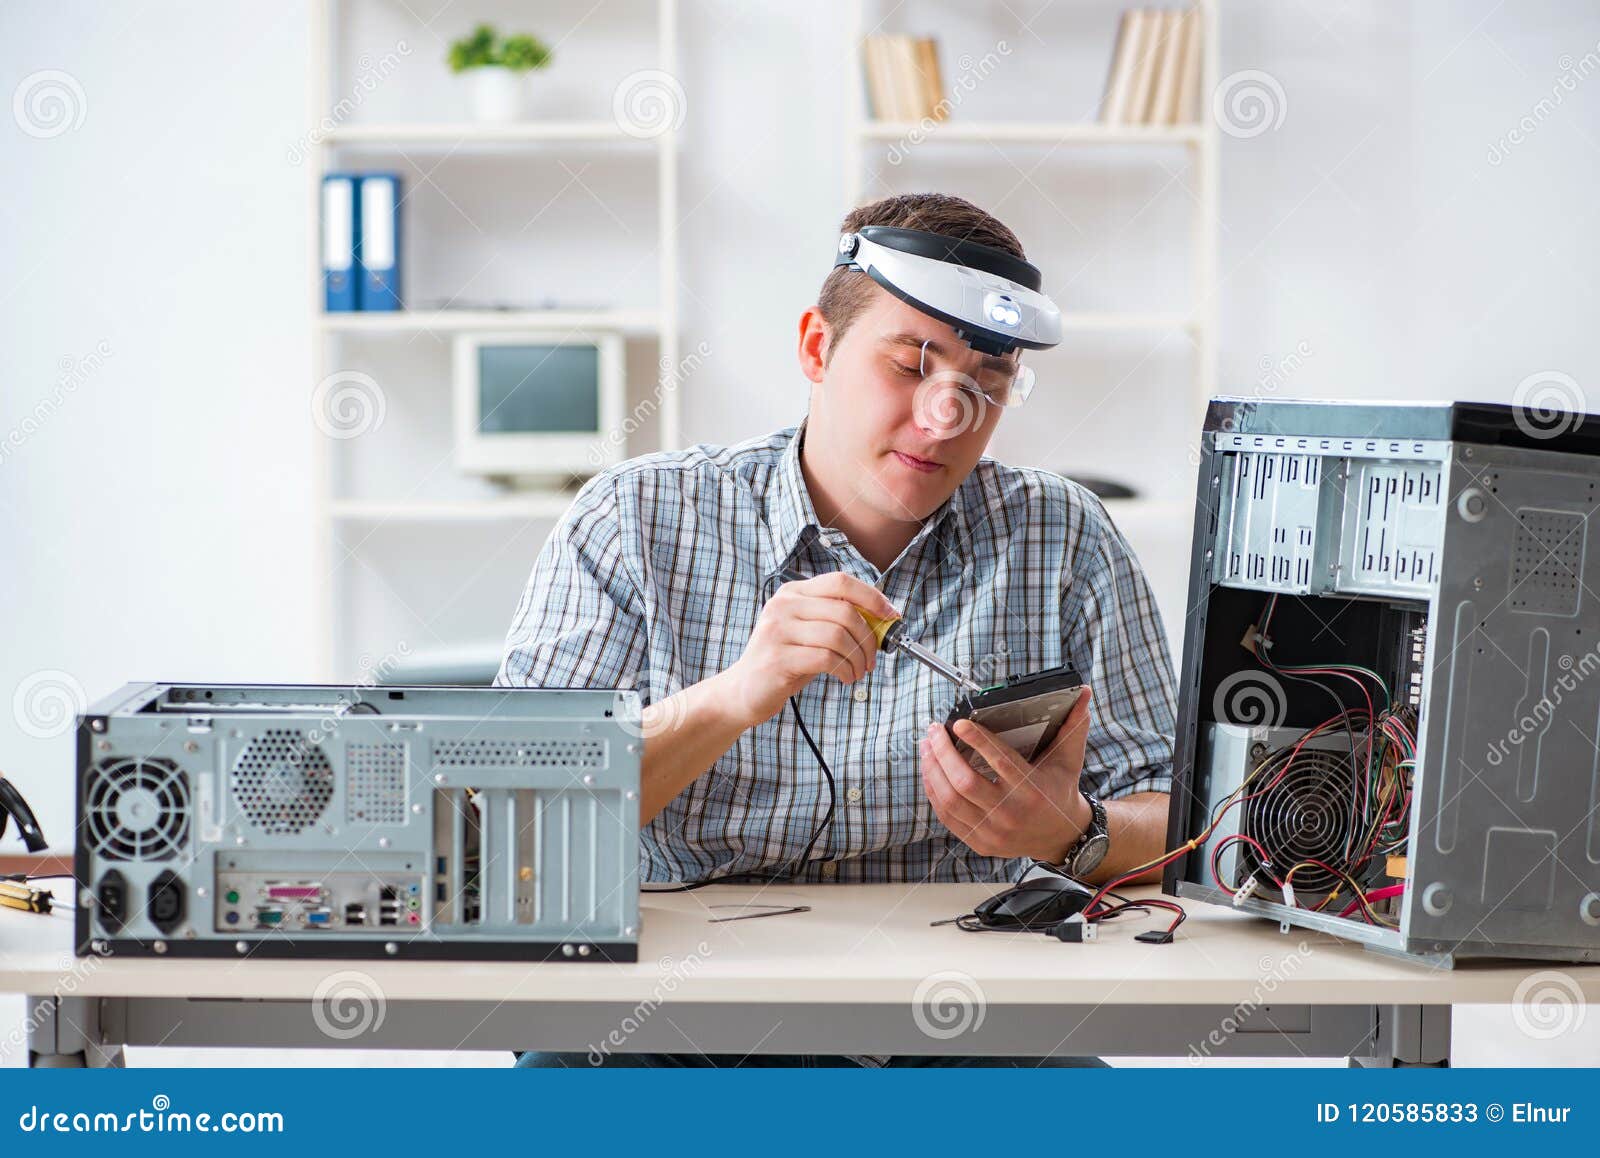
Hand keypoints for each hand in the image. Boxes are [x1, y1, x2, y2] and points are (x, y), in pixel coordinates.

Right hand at [724, 571, 900, 726]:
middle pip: (845, 610)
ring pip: (838, 636)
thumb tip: (882, 619)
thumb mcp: (809, 632)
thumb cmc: (785, 660)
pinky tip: (845, 678)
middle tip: (873, 658)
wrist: (744, 691)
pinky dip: (845, 670)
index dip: (871, 597)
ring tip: (858, 671)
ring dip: (858, 658)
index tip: (890, 615)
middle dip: (869, 637)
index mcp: (793, 592)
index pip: (841, 582)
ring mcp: (777, 631)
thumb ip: (837, 620)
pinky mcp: (778, 658)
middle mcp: (783, 606)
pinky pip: (827, 659)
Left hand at [919, 686, 1094, 862]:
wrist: (1061, 836)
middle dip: (943, 753)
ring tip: (927, 746)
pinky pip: (946, 816)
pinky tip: (930, 771)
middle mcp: (1010, 813)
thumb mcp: (1068, 759)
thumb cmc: (1059, 790)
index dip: (977, 741)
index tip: (959, 723)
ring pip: (950, 800)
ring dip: (932, 770)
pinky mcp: (979, 842)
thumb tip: (1084, 694)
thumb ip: (1073, 726)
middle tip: (934, 731)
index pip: (1000, 762)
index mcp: (1032, 790)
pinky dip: (933, 791)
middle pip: (965, 782)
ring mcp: (993, 831)